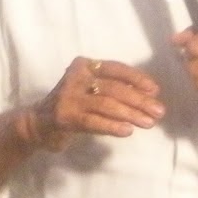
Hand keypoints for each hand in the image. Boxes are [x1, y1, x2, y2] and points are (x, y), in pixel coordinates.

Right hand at [31, 56, 163, 147]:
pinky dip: (112, 126)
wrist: (38, 124)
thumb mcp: (91, 90)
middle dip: (139, 100)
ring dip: (131, 114)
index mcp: (85, 65)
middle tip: (158, 111)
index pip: (116, 68)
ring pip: (106, 104)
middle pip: (114, 88)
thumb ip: (114, 88)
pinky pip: (94, 122)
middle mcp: (75, 77)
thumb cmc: (73, 105)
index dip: (137, 78)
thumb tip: (149, 95)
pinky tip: (127, 131)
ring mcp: (68, 96)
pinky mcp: (64, 116)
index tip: (155, 91)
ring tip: (148, 123)